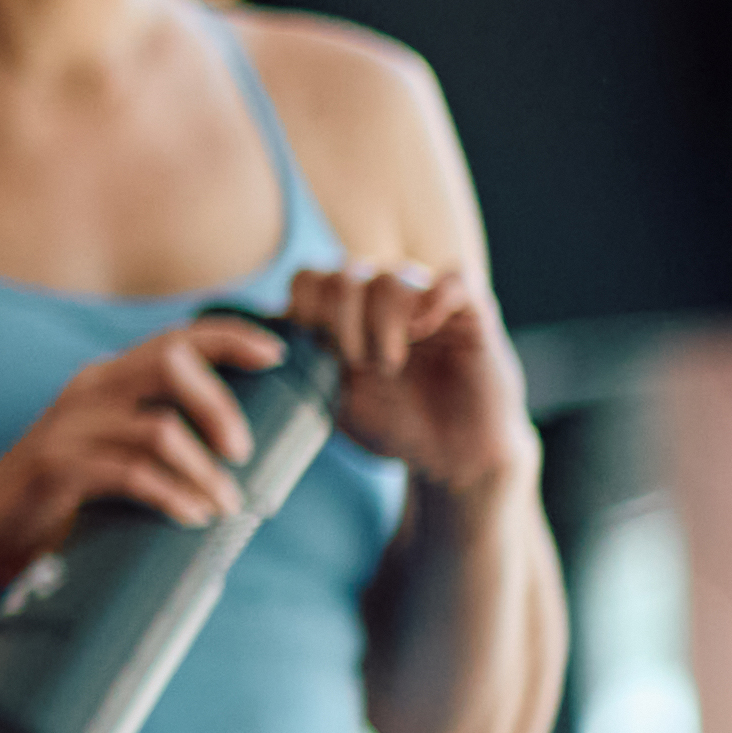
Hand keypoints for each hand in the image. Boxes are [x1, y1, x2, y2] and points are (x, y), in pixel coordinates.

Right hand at [0, 312, 284, 616]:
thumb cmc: (58, 495)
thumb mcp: (107, 449)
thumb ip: (153, 436)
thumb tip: (240, 457)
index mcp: (105, 379)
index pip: (176, 338)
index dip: (229, 337)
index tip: (275, 353)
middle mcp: (88, 391)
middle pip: (172, 366)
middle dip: (221, 407)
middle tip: (244, 452)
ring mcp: (70, 428)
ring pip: (161, 429)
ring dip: (206, 471)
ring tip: (225, 505)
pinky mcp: (58, 468)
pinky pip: (132, 474)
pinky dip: (173, 496)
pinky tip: (191, 517)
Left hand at [285, 259, 530, 500]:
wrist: (453, 459)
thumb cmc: (392, 426)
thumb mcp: (333, 397)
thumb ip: (301, 364)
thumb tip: (258, 334)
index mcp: (349, 314)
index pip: (310, 279)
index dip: (303, 307)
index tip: (312, 349)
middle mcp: (385, 300)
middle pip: (343, 273)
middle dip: (337, 317)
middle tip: (351, 360)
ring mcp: (428, 303)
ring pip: (391, 276)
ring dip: (380, 321)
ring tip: (387, 364)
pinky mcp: (473, 314)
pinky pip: (455, 277)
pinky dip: (434, 296)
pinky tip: (422, 328)